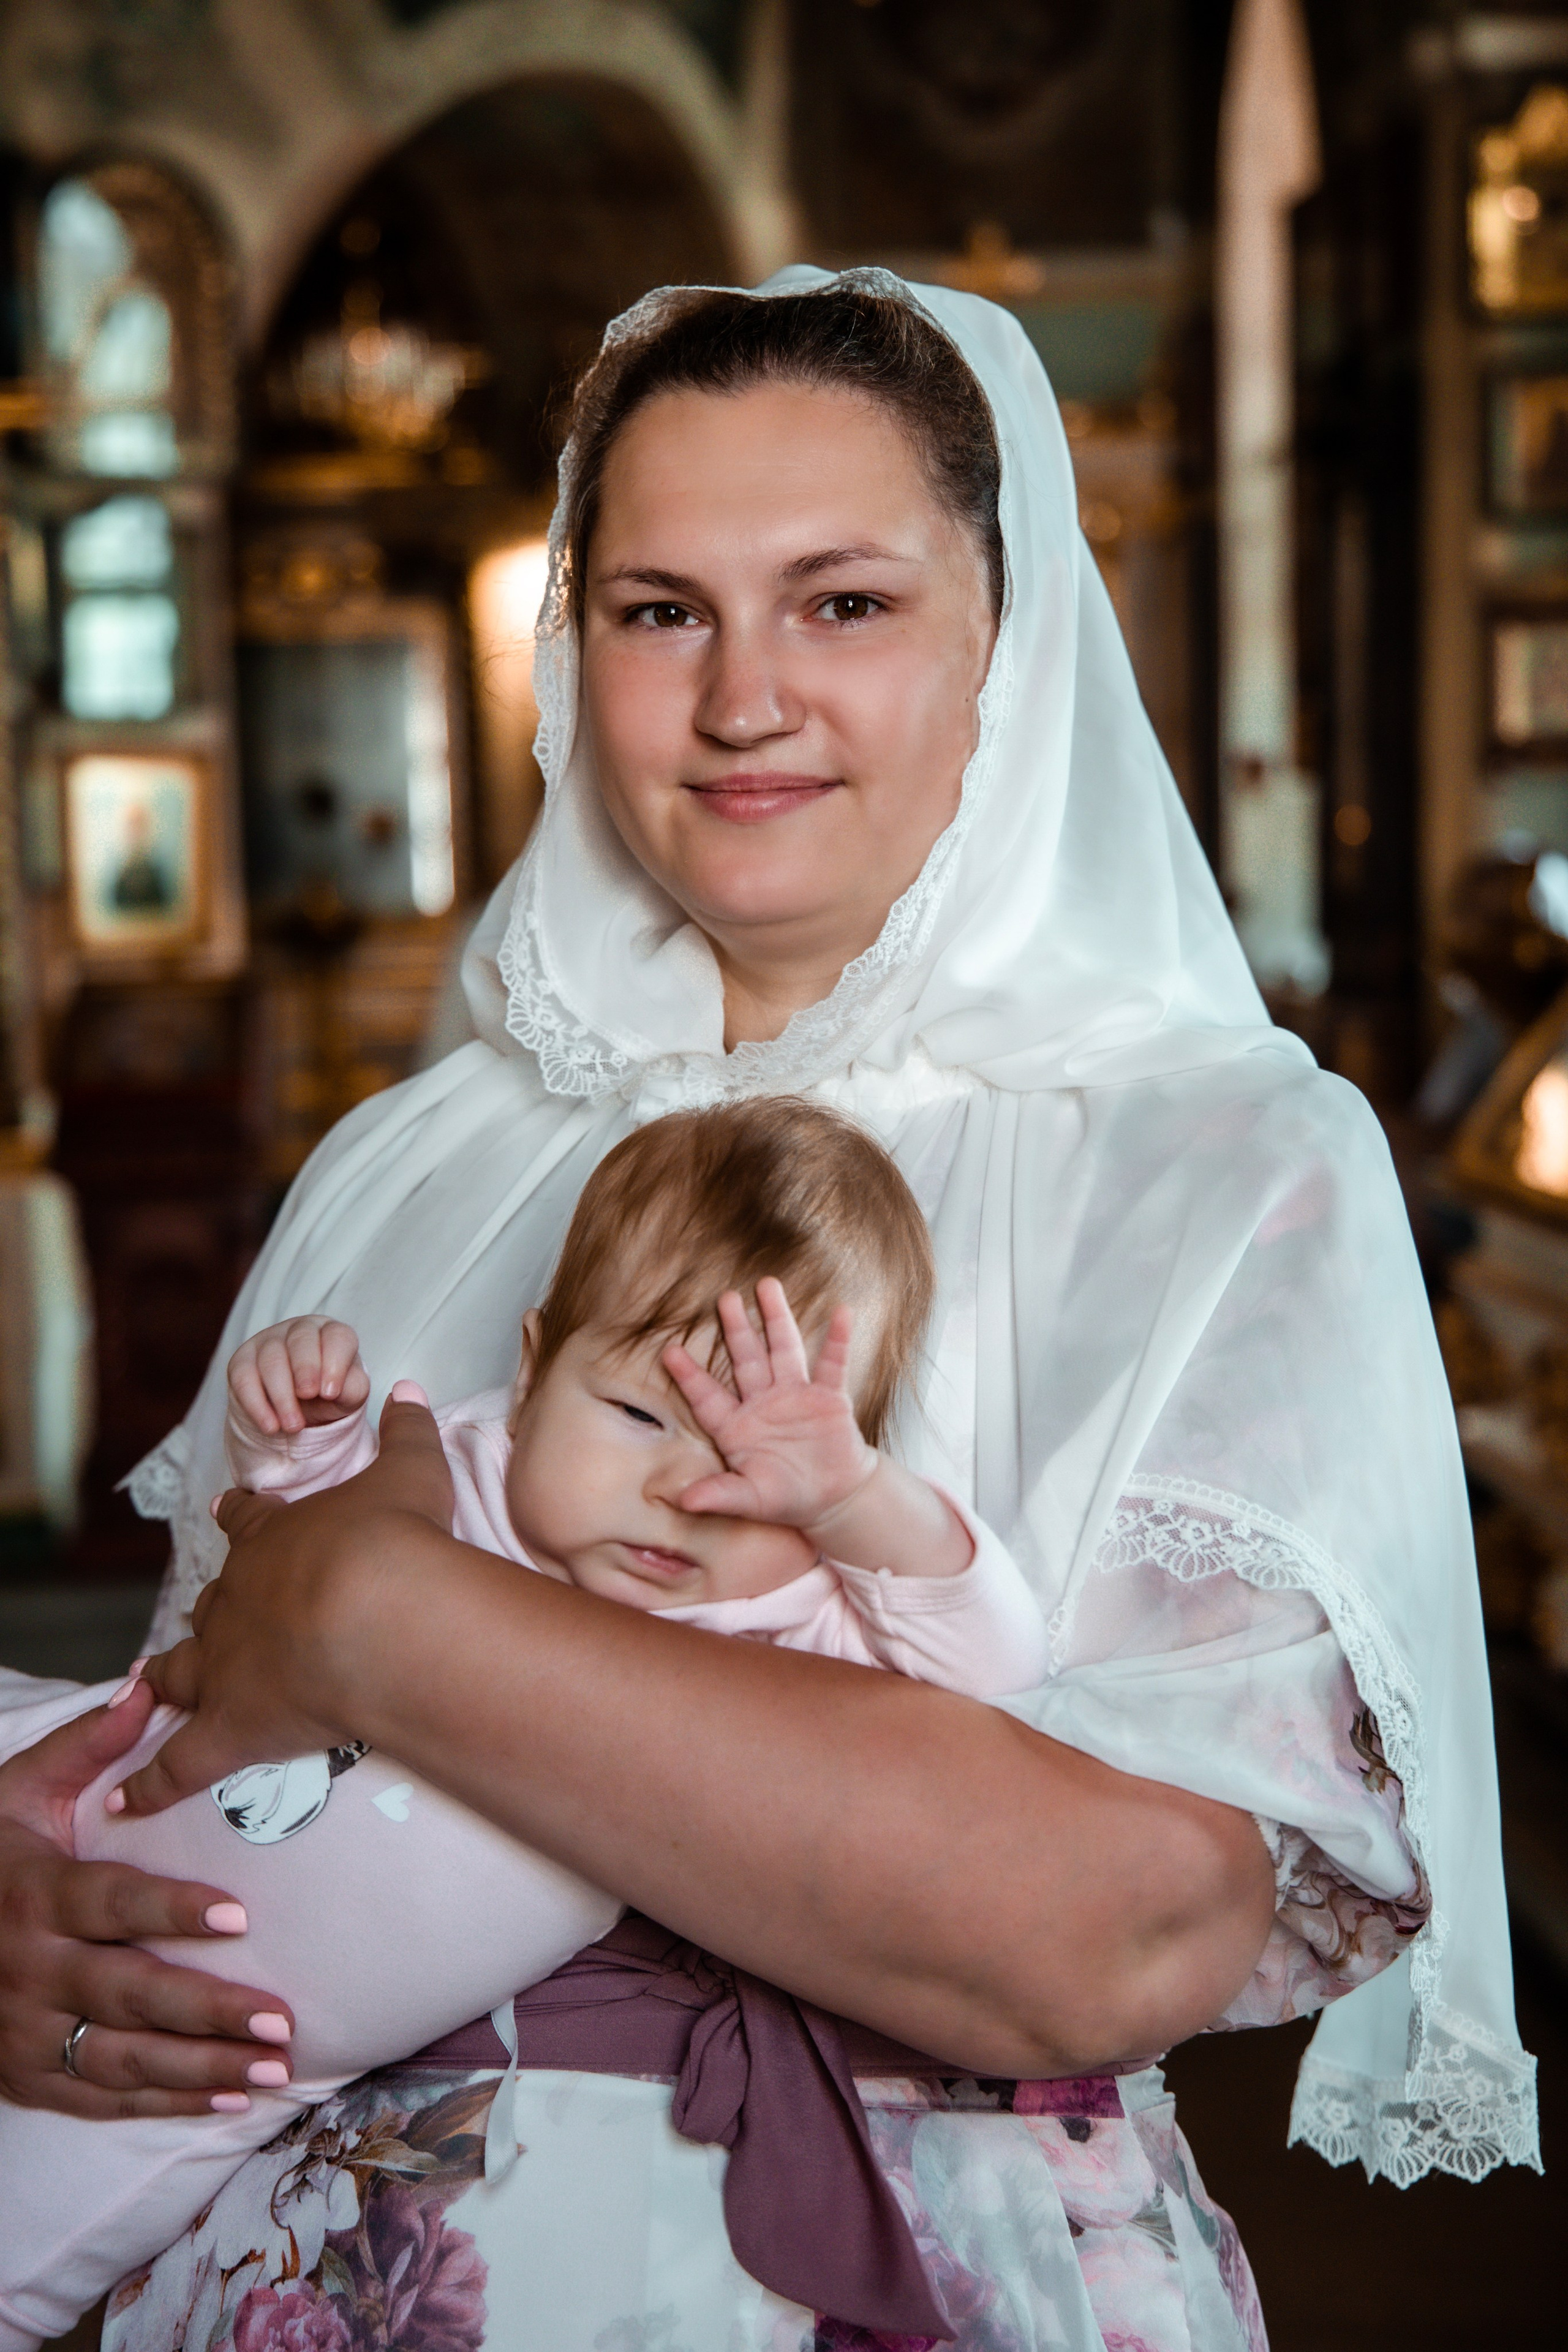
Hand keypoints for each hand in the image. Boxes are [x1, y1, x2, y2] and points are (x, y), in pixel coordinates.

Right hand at [0, 1686, 294, 2116]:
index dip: (170, 1910)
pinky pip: (103, 2097)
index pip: (111, 1903)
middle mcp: (31, 1970)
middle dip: (208, 2010)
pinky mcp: (29, 2076)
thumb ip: (85, 1744)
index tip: (237, 1914)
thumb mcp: (18, 1791)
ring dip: (201, 2068)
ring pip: (123, 2058)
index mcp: (35, 1894)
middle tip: (280, 2017)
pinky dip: (166, 2104)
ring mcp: (27, 2033)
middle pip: (129, 1992)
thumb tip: (145, 1685)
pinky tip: (228, 2100)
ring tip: (273, 2068)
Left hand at [122, 1392, 455, 1815]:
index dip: (243, 1516)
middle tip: (207, 1612)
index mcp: (273, 1542)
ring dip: (167, 1677)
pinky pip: (180, 1764)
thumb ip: (406, 1431)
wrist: (381, 1611)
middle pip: (212, 1600)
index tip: (230, 1509)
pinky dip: (152, 1784)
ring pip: (183, 1671)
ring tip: (150, 1685)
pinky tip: (130, 1801)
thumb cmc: (396, 1541)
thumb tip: (408, 1390)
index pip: (249, 1521)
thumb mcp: (411, 1472)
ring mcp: (226, 1664)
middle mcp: (237, 1600)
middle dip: (212, 1606)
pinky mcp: (229, 1726)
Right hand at [228, 1315, 369, 1434]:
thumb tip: (334, 1389)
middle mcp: (299, 1330)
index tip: (331, 1392)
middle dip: (305, 1369)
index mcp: (331, 1334)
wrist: (298, 1412)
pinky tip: (271, 1426)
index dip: (335, 1362)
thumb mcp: (349, 1394)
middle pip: (301, 1339)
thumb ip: (352, 1388)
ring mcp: (267, 1342)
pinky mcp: (242, 1361)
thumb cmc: (328, 1395)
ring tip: (294, 1426)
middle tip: (308, 1396)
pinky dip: (257, 1406)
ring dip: (282, 1396)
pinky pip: (244, 1378)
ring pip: (271, 1360)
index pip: (337, 1336)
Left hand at [663, 1279, 876, 1531]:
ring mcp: (796, 1396)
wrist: (833, 1499)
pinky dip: (836, 1340)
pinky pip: (832, 1365)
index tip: (668, 1350)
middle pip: (745, 1359)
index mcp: (737, 1427)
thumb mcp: (750, 1499)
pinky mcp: (829, 1399)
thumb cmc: (786, 1498)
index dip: (689, 1375)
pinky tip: (840, 1312)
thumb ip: (720, 1495)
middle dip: (736, 1328)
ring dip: (776, 1319)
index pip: (708, 1397)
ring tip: (767, 1285)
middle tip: (724, 1297)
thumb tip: (683, 1501)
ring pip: (783, 1350)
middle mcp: (762, 1404)